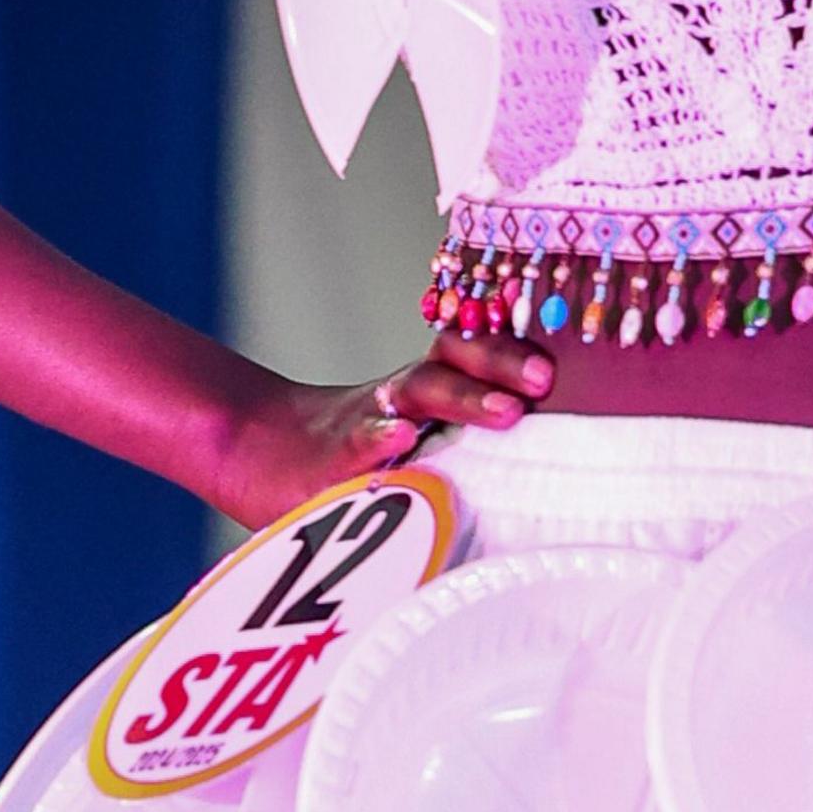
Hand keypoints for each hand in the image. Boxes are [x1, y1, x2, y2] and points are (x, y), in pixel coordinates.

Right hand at [184, 334, 552, 530]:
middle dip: (501, 366)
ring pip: (417, 395)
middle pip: (452, 363)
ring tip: (508, 412)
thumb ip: (459, 441)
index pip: (469, 353)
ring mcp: (363, 423)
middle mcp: (397, 397)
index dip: (510, 350)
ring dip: (465, 398)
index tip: (559, 360)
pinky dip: (378, 438)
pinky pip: (355, 444)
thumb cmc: (347, 460)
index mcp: (419, 392)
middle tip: (544, 381)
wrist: (253, 454)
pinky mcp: (326, 460)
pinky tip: (400, 439)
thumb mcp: (408, 445)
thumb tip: (542, 452)